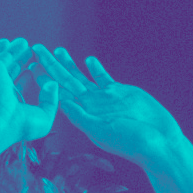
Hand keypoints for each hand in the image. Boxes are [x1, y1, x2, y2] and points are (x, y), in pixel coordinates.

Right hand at [0, 39, 56, 147]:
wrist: (0, 121)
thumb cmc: (21, 125)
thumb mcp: (44, 116)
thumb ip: (51, 100)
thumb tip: (53, 84)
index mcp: (11, 101)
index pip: (17, 85)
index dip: (25, 76)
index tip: (34, 68)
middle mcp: (0, 88)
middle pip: (10, 70)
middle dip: (20, 60)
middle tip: (31, 51)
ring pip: (1, 60)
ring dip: (12, 51)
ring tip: (24, 42)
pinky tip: (5, 43)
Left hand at [32, 49, 183, 162]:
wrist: (160, 143)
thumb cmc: (131, 143)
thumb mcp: (102, 131)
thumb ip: (81, 117)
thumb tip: (61, 102)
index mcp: (82, 114)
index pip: (57, 94)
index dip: (44, 80)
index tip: (32, 66)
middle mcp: (90, 105)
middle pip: (65, 81)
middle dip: (51, 65)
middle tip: (37, 49)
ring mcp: (104, 98)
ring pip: (82, 77)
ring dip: (69, 64)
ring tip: (58, 50)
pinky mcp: (121, 93)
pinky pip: (104, 78)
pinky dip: (96, 69)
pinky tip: (88, 60)